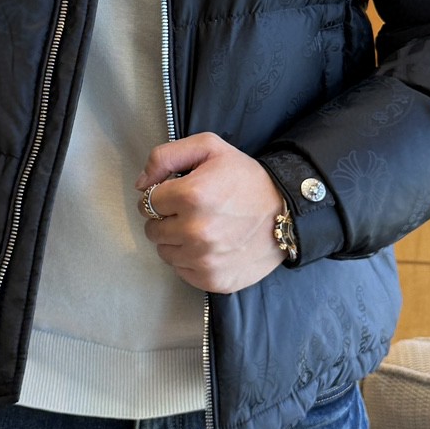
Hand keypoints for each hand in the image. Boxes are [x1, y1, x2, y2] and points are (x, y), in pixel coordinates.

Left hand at [134, 133, 286, 294]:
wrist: (287, 212)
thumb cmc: (246, 178)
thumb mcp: (209, 147)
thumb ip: (165, 157)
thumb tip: (141, 184)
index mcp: (191, 196)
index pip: (148, 202)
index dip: (161, 195)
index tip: (177, 194)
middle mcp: (195, 232)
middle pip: (153, 229)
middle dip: (166, 218)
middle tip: (190, 211)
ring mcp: (204, 260)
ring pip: (165, 252)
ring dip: (176, 240)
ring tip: (201, 227)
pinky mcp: (213, 280)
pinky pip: (181, 271)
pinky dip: (189, 259)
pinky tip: (209, 245)